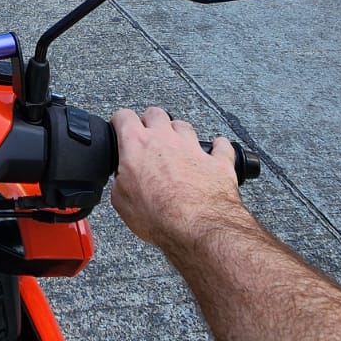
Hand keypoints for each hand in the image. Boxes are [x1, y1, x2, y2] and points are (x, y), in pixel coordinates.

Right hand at [111, 105, 246, 252]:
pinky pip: (221, 146)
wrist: (197, 227)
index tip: (121, 126)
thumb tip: (123, 181)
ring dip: (178, 132)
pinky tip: (216, 148)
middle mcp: (166, 139)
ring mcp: (193, 147)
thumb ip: (121, 182)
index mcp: (138, 145)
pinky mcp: (217, 161)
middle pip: (155, 114)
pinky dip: (218, 147)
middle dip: (150, 121)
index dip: (120, 121)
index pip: (124, 117)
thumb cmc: (161, 215)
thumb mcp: (121, 202)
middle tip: (148, 134)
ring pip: (184, 125)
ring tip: (177, 145)